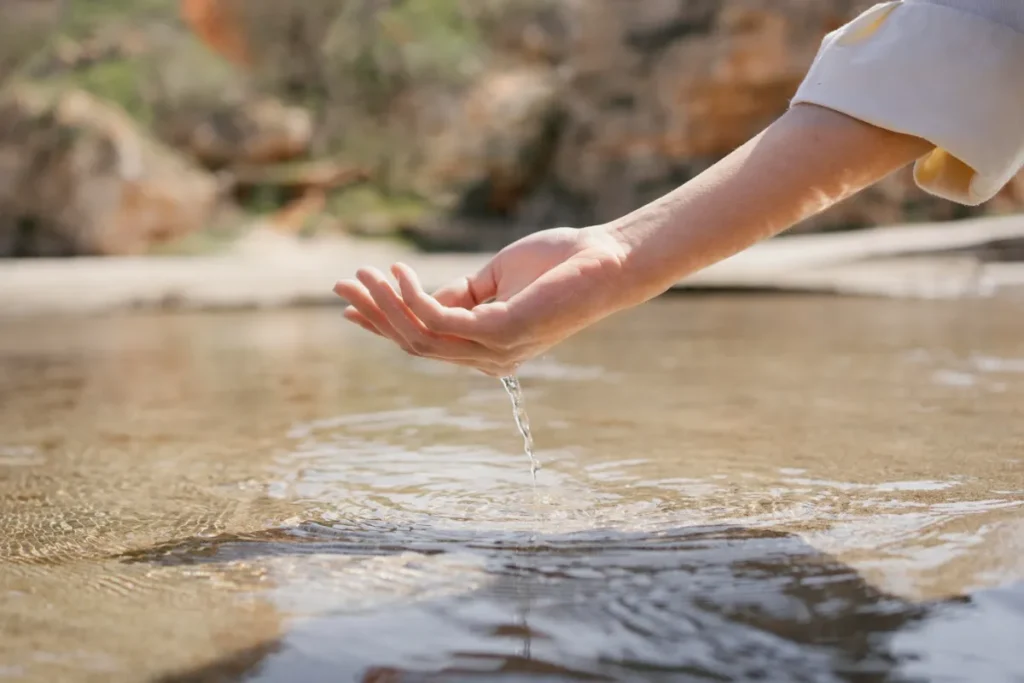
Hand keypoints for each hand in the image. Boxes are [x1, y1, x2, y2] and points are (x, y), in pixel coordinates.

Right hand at [332, 226, 630, 375]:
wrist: (607, 259)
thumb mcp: (494, 279)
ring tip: (363, 273)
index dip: (383, 323)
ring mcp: (495, 351)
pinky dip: (413, 297)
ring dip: (385, 304)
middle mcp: (488, 358)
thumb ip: (458, 294)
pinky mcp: (502, 333)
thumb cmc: (559, 265)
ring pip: (420, 336)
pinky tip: (399, 272)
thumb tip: (417, 296)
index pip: (424, 342)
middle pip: (414, 344)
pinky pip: (440, 320)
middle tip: (341, 284)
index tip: (349, 304)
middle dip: (374, 314)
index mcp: (486, 348)